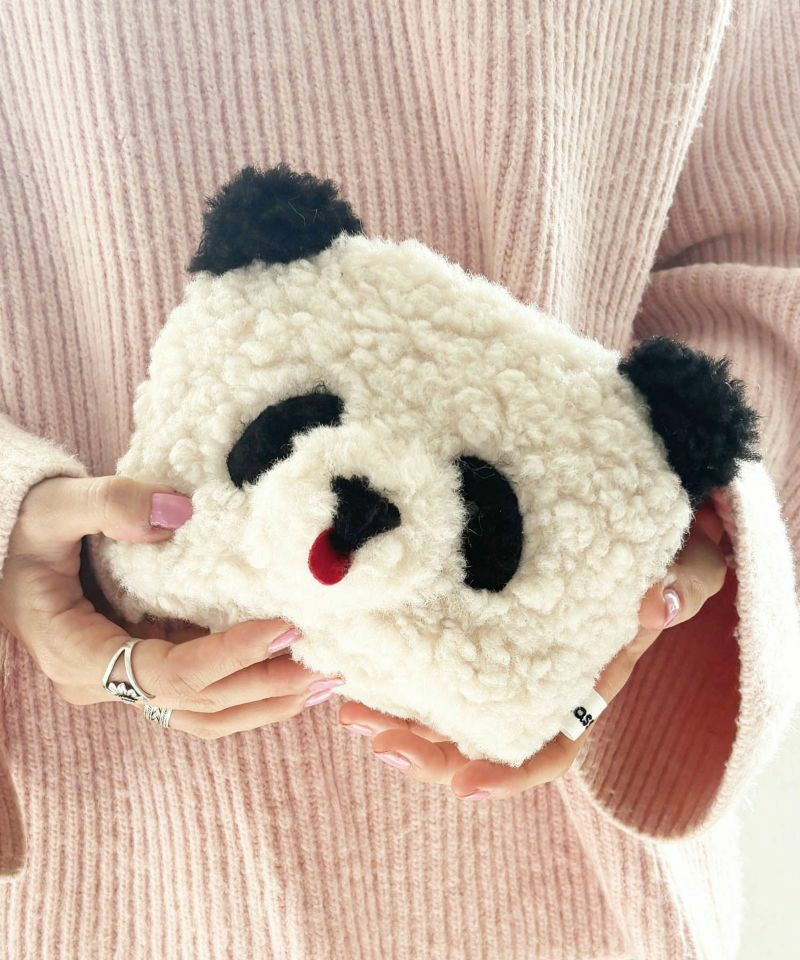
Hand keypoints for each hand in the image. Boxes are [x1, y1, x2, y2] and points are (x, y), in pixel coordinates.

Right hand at [0, 475, 342, 737]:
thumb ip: (111, 504)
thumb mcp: (57, 507)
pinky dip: (252, 689)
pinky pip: (205, 694)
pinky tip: (296, 674)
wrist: (12, 550)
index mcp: (78, 654)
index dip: (230, 656)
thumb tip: (180, 512)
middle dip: (265, 688)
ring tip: (327, 679)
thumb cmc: (28, 528)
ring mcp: (128, 682)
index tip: (286, 627)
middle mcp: (105, 682)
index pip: (168, 673)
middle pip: (197, 705)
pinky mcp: (149, 668)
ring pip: (205, 713)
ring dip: (267, 701)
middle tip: (330, 665)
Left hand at [336, 501, 728, 798]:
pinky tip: (357, 659)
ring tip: (348, 708)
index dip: (510, 773)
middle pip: (482, 738)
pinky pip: (436, 662)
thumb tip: (660, 604)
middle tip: (373, 736)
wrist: (644, 523)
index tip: (463, 786)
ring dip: (399, 717)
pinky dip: (398, 671)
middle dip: (428, 750)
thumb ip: (685, 580)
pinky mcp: (479, 625)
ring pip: (449, 707)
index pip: (553, 747)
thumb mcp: (688, 560)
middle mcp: (542, 679)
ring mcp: (508, 656)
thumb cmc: (664, 550)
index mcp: (589, 680)